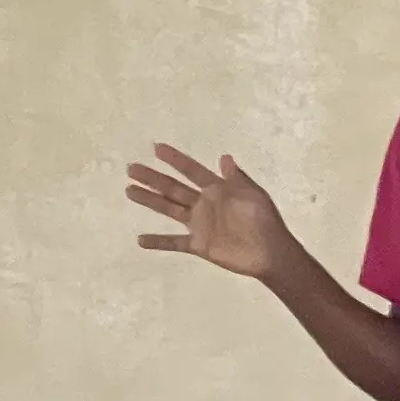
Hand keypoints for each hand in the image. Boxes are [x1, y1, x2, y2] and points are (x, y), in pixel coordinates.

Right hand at [126, 140, 293, 282]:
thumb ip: (237, 178)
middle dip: (153, 178)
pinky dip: (158, 242)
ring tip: (130, 190)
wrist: (270, 252)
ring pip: (169, 209)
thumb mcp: (253, 194)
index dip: (175, 159)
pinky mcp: (199, 245)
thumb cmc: (264, 220)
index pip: (191, 171)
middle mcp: (204, 204)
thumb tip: (224, 157)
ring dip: (150, 200)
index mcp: (217, 189)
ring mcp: (200, 224)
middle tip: (131, 168)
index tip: (156, 148)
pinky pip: (174, 243)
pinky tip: (140, 240)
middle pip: (173, 188)